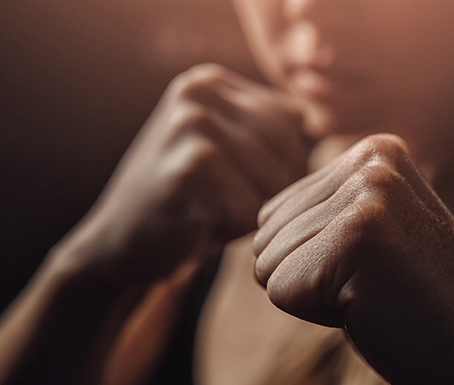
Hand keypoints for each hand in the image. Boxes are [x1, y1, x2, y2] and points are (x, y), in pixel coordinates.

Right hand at [62, 63, 309, 285]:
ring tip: (205, 209)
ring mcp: (191, 127)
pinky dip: (228, 230)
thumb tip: (335, 139)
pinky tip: (194, 224)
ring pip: (273, 181)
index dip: (276, 163)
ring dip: (247, 210)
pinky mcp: (189, 170)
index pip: (293, 121)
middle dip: (266, 187)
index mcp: (211, 82)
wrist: (119, 246)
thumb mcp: (229, 152)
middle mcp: (199, 93)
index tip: (230, 177)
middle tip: (216, 198)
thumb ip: (273, 134)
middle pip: (289, 149)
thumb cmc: (190, 202)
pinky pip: (249, 210)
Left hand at [253, 134, 453, 383]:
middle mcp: (373, 159)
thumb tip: (255, 220)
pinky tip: (372, 306)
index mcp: (376, 150)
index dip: (314, 258)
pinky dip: (318, 313)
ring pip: (268, 261)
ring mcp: (370, 193)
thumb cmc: (420, 301)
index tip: (374, 266)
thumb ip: (324, 209)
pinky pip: (280, 287)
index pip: (276, 210)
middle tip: (375, 284)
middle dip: (309, 274)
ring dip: (315, 294)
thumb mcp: (374, 231)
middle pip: (266, 232)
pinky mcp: (359, 235)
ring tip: (376, 292)